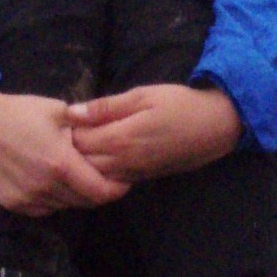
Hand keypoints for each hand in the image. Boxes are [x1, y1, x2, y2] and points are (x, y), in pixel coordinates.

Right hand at [0, 89, 130, 215]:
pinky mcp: (14, 205)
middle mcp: (46, 187)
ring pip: (65, 206)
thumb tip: (113, 129)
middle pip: (85, 201)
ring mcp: (28, 199)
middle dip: (98, 190)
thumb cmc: (17, 113)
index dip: (116, 188)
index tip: (123, 180)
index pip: (101, 191)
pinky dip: (54, 199)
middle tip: (102, 176)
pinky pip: (45, 208)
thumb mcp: (57, 110)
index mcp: (61, 163)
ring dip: (75, 195)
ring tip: (76, 176)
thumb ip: (86, 125)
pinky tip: (52, 181)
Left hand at [66, 84, 242, 183]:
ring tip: (78, 146)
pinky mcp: (142, 178)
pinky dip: (98, 172)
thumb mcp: (142, 95)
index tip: (61, 119)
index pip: (78, 142)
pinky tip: (97, 158)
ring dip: (83, 164)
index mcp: (120, 139)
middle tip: (63, 134)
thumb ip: (106, 107)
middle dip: (70, 150)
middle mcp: (123, 162)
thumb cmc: (179, 104)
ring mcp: (133, 174)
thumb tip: (72, 112)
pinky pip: (111, 181)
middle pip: (82, 163)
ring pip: (95, 176)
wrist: (216, 127)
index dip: (66, 132)